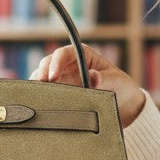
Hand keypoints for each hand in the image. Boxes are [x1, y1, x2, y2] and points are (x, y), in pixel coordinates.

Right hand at [31, 44, 145, 126]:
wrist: (124, 105)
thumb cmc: (120, 86)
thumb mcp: (115, 80)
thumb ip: (104, 79)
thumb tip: (93, 77)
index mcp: (82, 55)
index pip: (63, 54)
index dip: (55, 63)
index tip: (53, 77)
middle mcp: (69, 66)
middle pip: (47, 64)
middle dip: (41, 74)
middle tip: (39, 88)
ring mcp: (62, 80)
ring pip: (42, 79)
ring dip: (37, 86)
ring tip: (35, 97)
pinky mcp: (59, 95)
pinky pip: (45, 93)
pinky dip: (39, 97)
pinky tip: (38, 105)